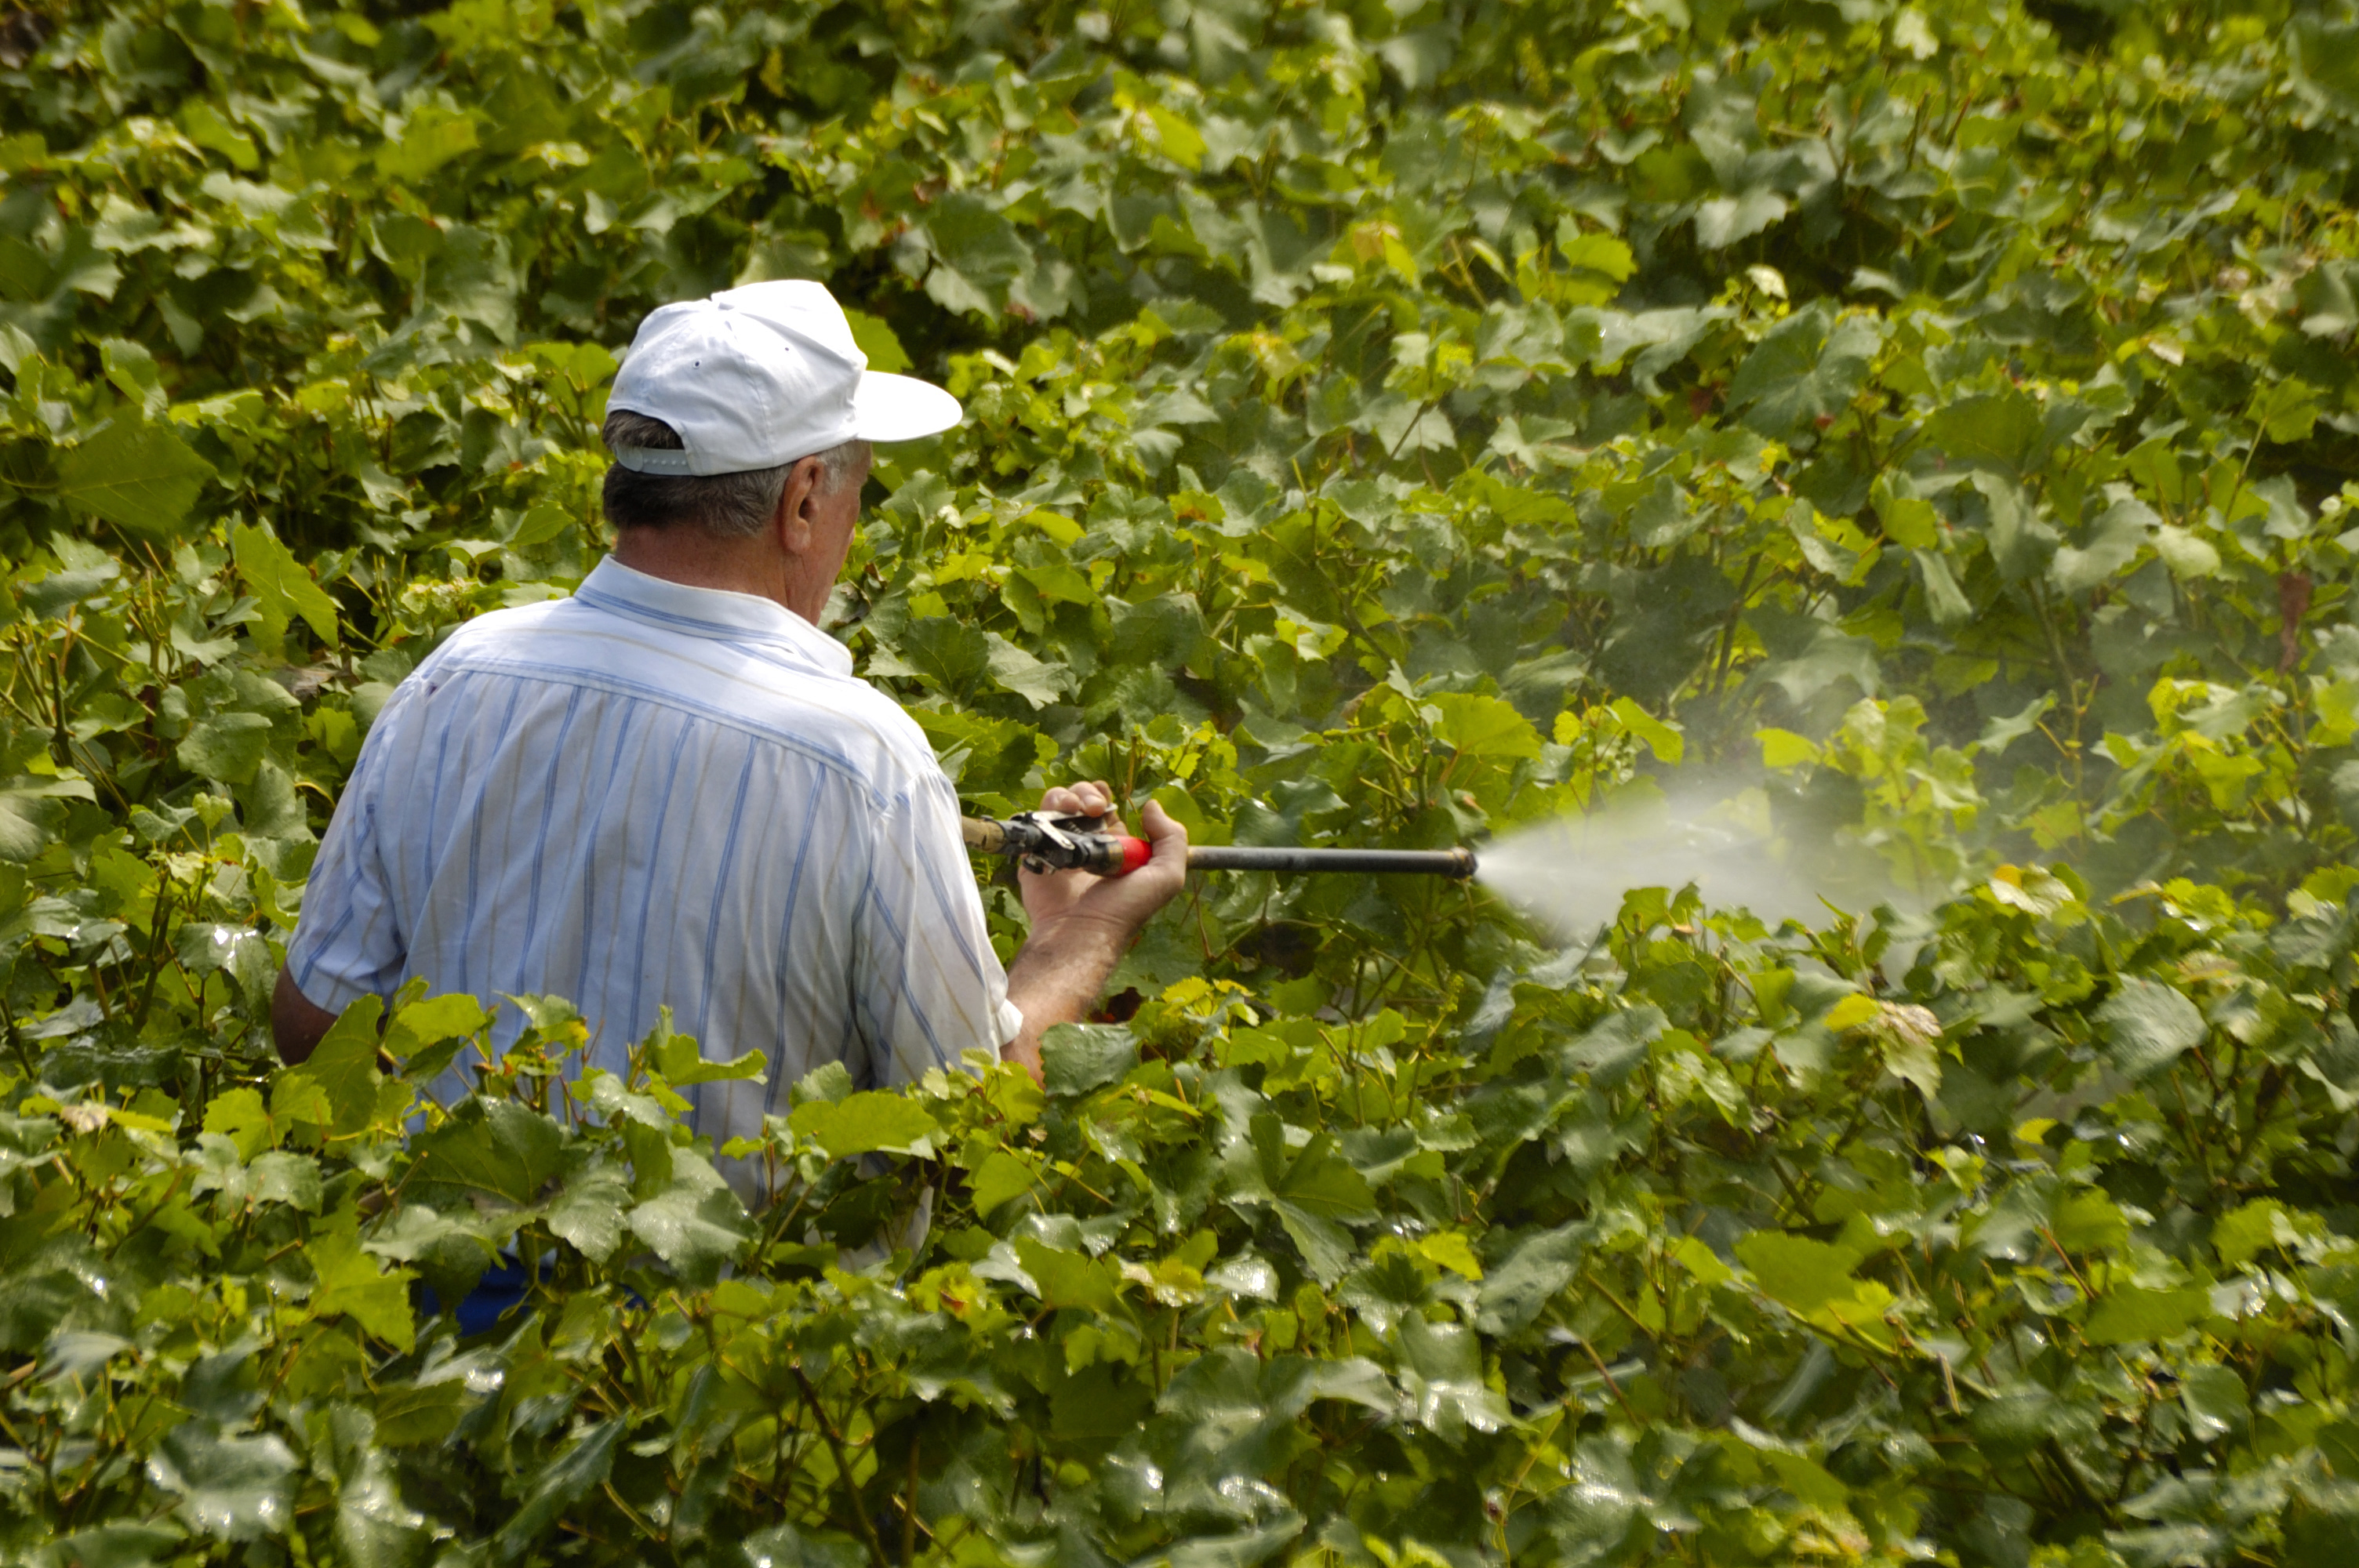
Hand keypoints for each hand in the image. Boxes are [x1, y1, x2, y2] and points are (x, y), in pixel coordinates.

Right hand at [1001, 781, 1188, 1079]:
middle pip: (1081, 800)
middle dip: (1087, 793)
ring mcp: (1059, 848)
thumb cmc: (1126, 909)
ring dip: (1067, 797)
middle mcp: (1086, 845)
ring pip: (1058, 805)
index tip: (1108, 799)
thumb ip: (1171, 838)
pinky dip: (1045, 812)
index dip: (1106, 797)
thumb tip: (1151, 806)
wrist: (1082, 932)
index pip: (1108, 810)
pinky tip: (1058, 820)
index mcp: (1115, 847)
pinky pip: (1036, 822)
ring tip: (1075, 809)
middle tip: (1095, 807)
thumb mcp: (1166, 877)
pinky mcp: (1035, 855)